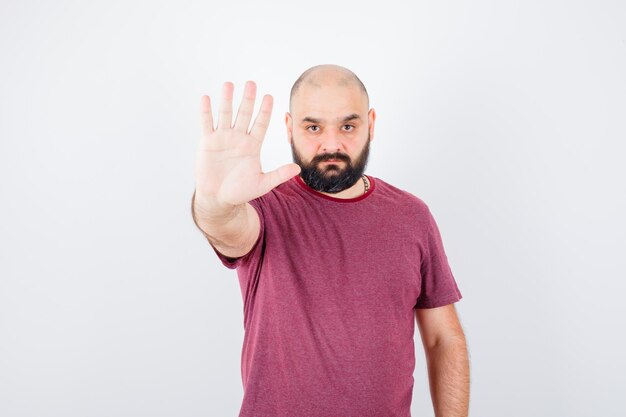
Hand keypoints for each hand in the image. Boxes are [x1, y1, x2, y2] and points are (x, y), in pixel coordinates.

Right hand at [194, 81, 300, 206]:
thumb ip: (279, 175)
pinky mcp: (207, 142)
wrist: (219, 198)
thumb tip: (297, 169)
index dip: (265, 111)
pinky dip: (206, 111)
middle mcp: (238, 138)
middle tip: (251, 83)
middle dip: (248, 99)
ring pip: (226, 114)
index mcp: (253, 145)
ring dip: (227, 100)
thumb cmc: (240, 191)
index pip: (261, 124)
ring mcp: (223, 138)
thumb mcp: (262, 184)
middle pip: (244, 114)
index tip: (269, 97)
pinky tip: (206, 98)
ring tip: (229, 84)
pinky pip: (207, 124)